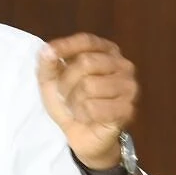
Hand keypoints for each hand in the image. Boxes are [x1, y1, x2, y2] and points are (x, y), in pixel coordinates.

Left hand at [37, 33, 137, 168]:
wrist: (79, 134)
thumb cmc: (68, 101)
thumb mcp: (51, 79)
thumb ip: (47, 62)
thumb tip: (47, 50)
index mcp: (106, 52)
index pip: (87, 40)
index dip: (66, 46)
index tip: (48, 54)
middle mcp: (122, 65)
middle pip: (86, 62)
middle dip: (66, 81)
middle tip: (65, 94)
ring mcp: (128, 87)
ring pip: (89, 85)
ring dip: (73, 101)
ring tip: (77, 107)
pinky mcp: (127, 109)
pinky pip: (94, 107)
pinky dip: (82, 114)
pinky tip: (88, 117)